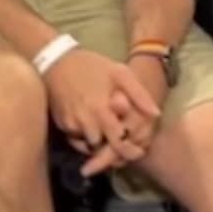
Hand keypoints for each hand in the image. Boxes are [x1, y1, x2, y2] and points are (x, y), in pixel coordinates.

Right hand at [42, 50, 160, 178]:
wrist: (56, 61)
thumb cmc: (92, 66)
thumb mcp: (120, 73)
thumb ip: (138, 94)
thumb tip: (156, 114)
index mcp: (101, 110)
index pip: (118, 142)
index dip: (129, 149)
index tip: (138, 150)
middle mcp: (84, 122)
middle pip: (103, 149)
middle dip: (114, 150)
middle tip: (126, 149)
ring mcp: (71, 125)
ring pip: (89, 147)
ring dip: (100, 145)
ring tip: (112, 139)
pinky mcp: (61, 125)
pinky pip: (77, 140)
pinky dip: (87, 139)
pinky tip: (96, 130)